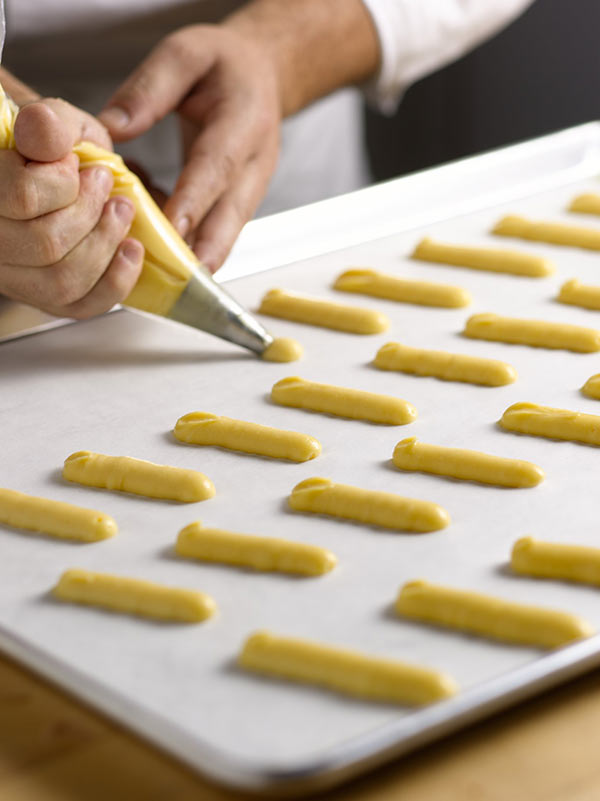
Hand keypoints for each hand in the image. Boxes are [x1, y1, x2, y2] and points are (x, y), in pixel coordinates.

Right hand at [0, 97, 143, 317]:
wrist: (45, 170)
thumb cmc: (47, 148)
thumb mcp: (52, 122)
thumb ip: (50, 124)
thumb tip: (44, 132)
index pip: (23, 198)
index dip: (64, 181)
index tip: (77, 164)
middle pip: (46, 245)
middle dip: (91, 213)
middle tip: (105, 186)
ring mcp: (10, 276)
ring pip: (62, 281)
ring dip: (106, 244)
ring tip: (119, 212)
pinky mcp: (40, 297)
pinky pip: (78, 306)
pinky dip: (116, 281)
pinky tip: (130, 250)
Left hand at [99, 24, 280, 271]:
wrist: (263, 75)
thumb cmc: (223, 65)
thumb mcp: (185, 54)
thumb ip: (150, 89)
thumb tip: (112, 129)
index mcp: (244, 121)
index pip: (217, 166)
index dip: (195, 201)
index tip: (172, 229)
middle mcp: (256, 161)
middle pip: (232, 214)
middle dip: (208, 250)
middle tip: (183, 281)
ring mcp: (253, 187)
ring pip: (230, 231)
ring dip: (203, 258)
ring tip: (171, 284)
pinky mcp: (242, 201)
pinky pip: (221, 230)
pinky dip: (199, 248)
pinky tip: (172, 263)